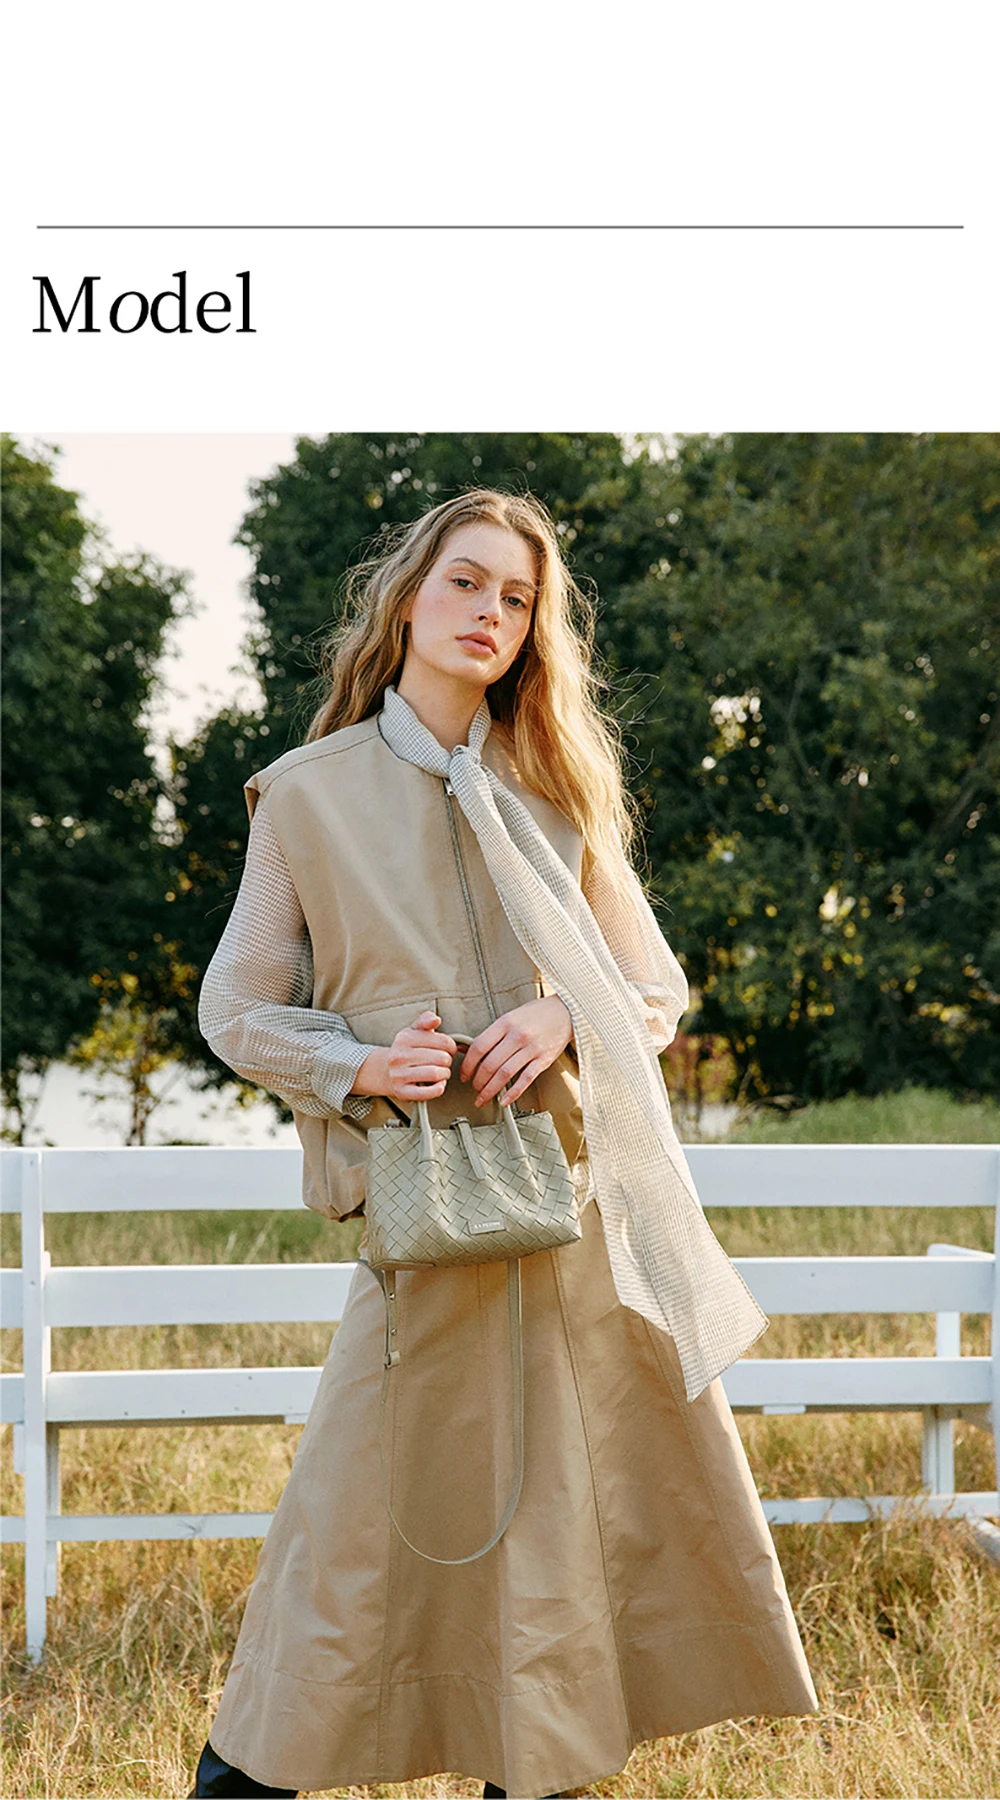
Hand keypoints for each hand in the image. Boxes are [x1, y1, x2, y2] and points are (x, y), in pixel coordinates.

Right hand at [352, 1011, 457, 1103]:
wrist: (386, 1071)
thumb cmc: (407, 1050)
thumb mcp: (414, 1031)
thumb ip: (426, 1020)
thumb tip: (436, 1019)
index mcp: (405, 1038)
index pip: (443, 1041)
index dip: (451, 1046)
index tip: (448, 1050)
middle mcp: (399, 1056)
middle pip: (442, 1058)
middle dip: (448, 1061)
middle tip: (444, 1062)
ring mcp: (398, 1075)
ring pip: (436, 1074)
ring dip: (445, 1074)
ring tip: (442, 1072)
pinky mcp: (402, 1092)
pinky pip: (429, 1092)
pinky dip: (439, 1088)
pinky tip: (438, 1084)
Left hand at [459, 995, 573, 1107]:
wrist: (566, 1012)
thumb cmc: (537, 1014)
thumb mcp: (510, 1017)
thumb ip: (492, 1034)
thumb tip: (467, 1050)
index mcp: (505, 1023)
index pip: (479, 1047)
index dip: (468, 1064)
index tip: (464, 1075)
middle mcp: (518, 1035)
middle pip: (490, 1064)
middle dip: (478, 1081)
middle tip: (474, 1089)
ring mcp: (532, 1049)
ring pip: (505, 1074)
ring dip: (490, 1090)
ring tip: (483, 1097)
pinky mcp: (544, 1060)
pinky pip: (525, 1080)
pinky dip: (513, 1093)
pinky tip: (504, 1100)